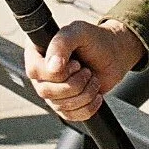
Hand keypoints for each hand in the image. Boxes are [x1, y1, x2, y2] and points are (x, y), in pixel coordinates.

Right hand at [25, 19, 144, 122]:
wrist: (114, 55)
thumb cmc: (95, 40)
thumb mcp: (79, 32)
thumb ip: (63, 43)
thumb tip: (52, 67)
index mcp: (38, 52)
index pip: (34, 70)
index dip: (57, 72)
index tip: (75, 64)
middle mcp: (41, 74)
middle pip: (46, 92)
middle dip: (74, 83)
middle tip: (85, 70)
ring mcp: (52, 92)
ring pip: (60, 106)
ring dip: (84, 93)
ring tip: (91, 78)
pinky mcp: (65, 106)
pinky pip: (71, 117)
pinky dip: (88, 106)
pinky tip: (95, 94)